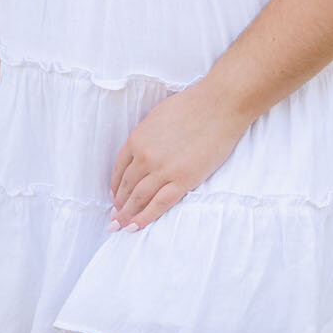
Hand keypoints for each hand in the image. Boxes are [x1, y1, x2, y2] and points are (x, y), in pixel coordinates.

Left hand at [108, 82, 246, 232]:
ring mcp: (163, 170)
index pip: (119, 169)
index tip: (114, 196)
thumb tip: (141, 149)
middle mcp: (145, 157)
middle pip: (126, 186)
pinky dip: (144, 218)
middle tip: (114, 218)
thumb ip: (146, 136)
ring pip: (139, 198)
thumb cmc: (191, 105)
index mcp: (137, 139)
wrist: (218, 106)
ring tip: (121, 226)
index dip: (115, 186)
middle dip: (119, 204)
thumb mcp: (157, 116)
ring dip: (127, 214)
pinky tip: (135, 227)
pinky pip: (159, 205)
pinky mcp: (182, 181)